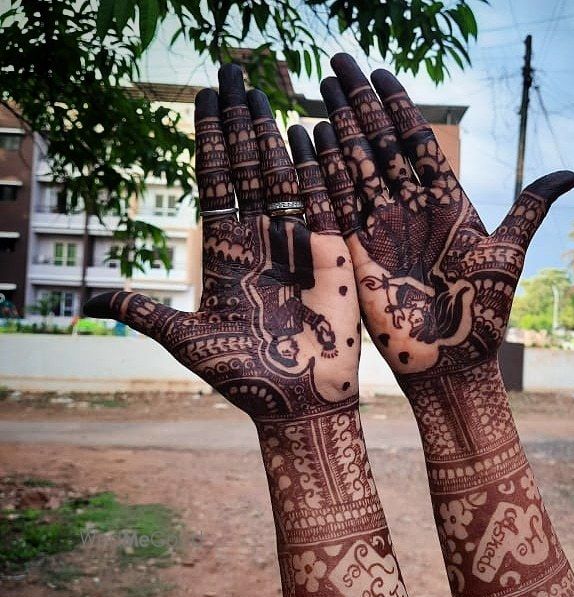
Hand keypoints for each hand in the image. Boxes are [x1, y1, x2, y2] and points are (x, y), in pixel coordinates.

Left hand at [84, 64, 359, 419]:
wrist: (301, 402)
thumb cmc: (247, 379)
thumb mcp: (189, 342)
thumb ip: (148, 312)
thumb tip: (95, 298)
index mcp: (227, 255)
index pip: (214, 185)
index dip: (208, 142)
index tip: (203, 99)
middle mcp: (260, 241)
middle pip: (246, 169)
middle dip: (238, 122)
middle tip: (232, 72)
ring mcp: (297, 244)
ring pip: (281, 177)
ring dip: (270, 134)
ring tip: (262, 89)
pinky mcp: (332, 255)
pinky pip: (323, 202)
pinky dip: (316, 168)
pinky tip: (306, 132)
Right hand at [313, 54, 573, 379]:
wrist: (452, 364)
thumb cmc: (484, 318)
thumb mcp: (509, 257)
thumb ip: (530, 208)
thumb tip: (572, 172)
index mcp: (448, 207)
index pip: (419, 144)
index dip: (400, 108)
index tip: (382, 72)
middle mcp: (411, 213)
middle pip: (382, 146)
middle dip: (360, 104)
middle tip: (338, 60)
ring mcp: (382, 232)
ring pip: (357, 169)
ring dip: (338, 128)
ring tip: (321, 88)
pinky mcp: (359, 256)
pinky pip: (338, 208)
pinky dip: (322, 175)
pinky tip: (308, 141)